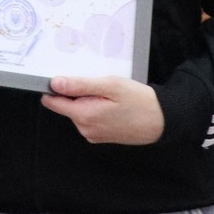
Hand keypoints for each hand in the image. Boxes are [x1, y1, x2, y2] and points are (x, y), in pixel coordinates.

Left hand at [41, 76, 164, 145]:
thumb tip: (55, 84)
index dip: (54, 88)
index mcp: (84, 115)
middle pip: (66, 105)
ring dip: (87, 100)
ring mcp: (92, 134)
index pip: (53, 102)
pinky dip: (95, 108)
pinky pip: (89, 118)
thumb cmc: (138, 102)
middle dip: (77, 92)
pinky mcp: (99, 136)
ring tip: (108, 94)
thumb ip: (80, 85)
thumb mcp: (110, 85)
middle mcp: (84, 128)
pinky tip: (111, 104)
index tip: (65, 77)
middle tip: (99, 84)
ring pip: (78, 110)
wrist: (160, 121)